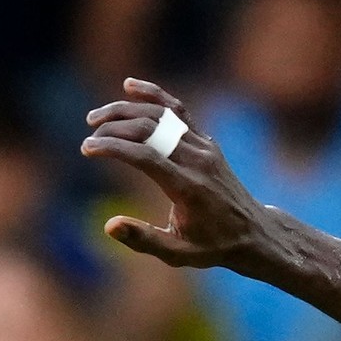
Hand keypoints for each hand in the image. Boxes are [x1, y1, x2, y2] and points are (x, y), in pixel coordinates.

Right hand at [85, 79, 272, 270]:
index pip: (144, 156)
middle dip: (114, 127)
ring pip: (162, 114)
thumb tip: (109, 226)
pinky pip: (178, 111)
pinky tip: (130, 86)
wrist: (253, 231)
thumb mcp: (177, 254)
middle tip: (88, 136)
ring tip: (95, 117)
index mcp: (187, 187)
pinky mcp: (205, 140)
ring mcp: (203, 146)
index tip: (87, 148)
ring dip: (126, 110)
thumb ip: (143, 239)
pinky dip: (154, 96)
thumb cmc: (212, 246)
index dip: (113, 148)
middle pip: (150, 129)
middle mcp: (196, 160)